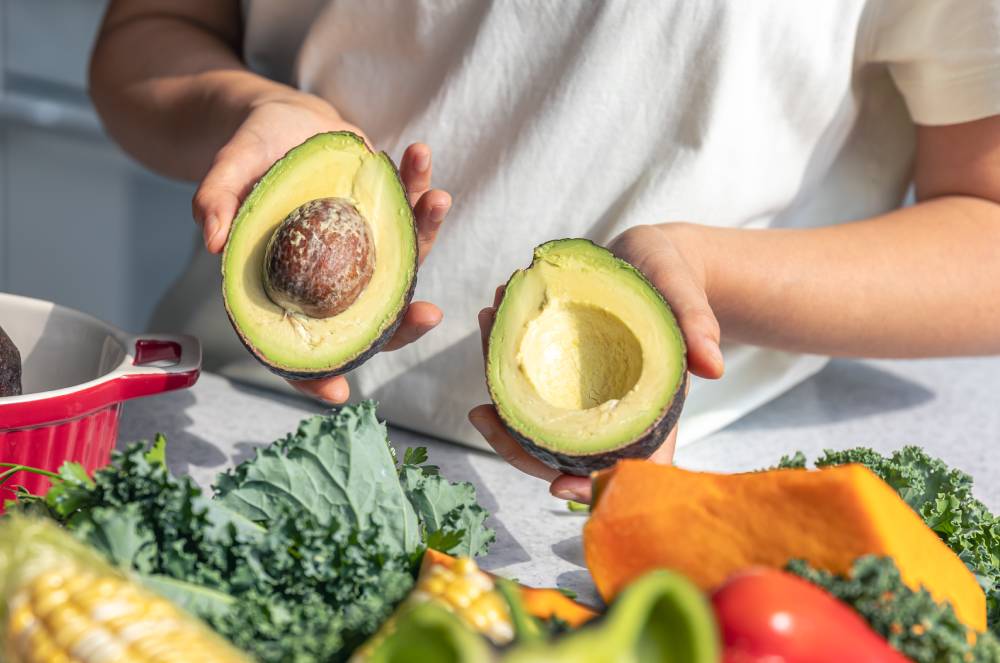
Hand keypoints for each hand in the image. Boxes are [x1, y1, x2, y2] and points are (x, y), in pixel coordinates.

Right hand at [192, 91, 451, 403]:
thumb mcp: (227, 168)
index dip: (312, 374)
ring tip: (436, 198)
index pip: (296, 343)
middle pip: (367, 320)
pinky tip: (420, 158)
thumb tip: (211, 242)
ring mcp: (363, 252)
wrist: (284, 121)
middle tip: (428, 315)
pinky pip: (410, 214)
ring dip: (426, 233)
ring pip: (401, 264)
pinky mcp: (386, 221)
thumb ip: (215, 200)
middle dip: (402, 324)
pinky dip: (420, 187)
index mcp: (286, 283)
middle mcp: (331, 279)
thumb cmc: (250, 152)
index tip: (339, 393)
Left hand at [468, 224, 722, 502]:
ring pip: (533, 413)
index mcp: (644, 407)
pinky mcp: (555, 364)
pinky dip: (502, 348)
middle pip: (562, 451)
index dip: (595, 484)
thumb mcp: (686, 294)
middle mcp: (605, 407)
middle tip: (481, 414)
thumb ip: (698, 324)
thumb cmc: (676, 279)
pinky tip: (491, 315)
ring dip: (500, 385)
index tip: (561, 487)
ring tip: (482, 337)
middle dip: (517, 443)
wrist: (651, 258)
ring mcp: (576, 389)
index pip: (625, 464)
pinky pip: (523, 371)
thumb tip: (713, 367)